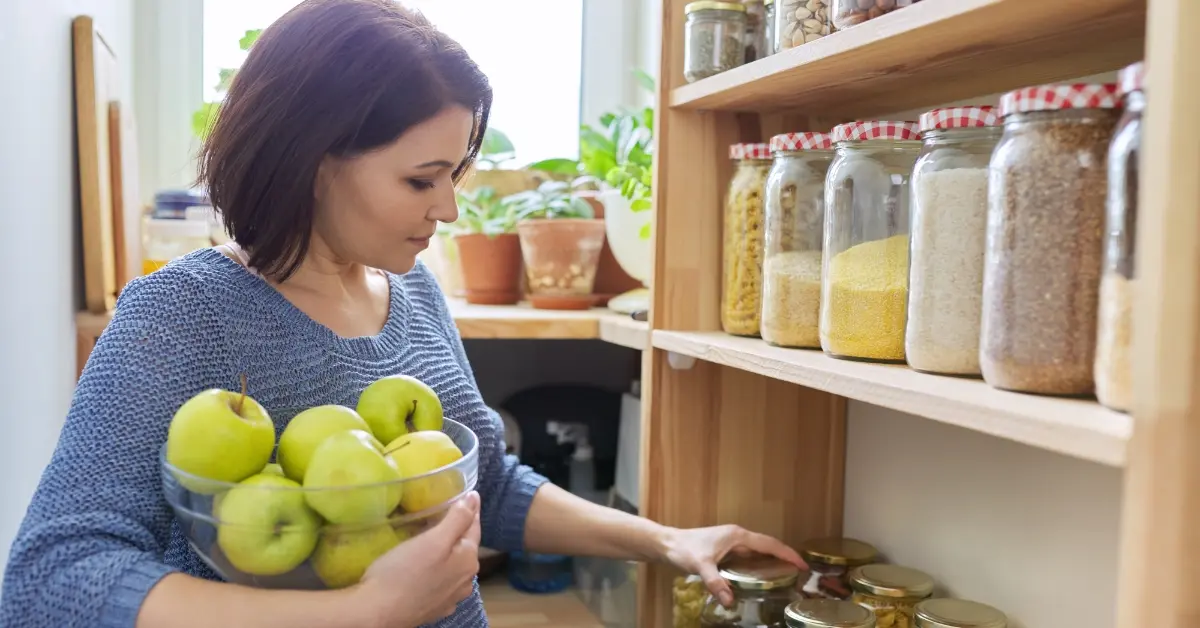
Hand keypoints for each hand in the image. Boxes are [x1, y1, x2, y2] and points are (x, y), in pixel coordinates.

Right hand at [354, 491, 481, 627]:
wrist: (378, 613)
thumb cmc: (404, 572)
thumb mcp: (433, 539)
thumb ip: (457, 518)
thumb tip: (474, 498)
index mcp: (468, 561)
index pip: (474, 527)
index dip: (470, 509)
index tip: (468, 495)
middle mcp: (465, 581)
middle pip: (464, 547)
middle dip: (458, 530)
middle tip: (447, 513)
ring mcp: (450, 598)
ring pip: (453, 566)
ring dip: (448, 551)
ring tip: (435, 538)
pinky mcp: (434, 608)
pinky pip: (441, 581)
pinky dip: (437, 569)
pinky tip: (428, 567)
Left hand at [660, 524, 805, 607]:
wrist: (666, 544)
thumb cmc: (683, 550)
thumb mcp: (700, 566)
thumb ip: (716, 583)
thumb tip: (730, 602)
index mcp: (737, 536)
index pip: (769, 544)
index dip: (787, 554)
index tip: (803, 564)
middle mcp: (737, 536)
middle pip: (767, 547)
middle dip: (784, 558)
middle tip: (798, 574)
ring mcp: (731, 542)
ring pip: (757, 552)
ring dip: (771, 561)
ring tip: (785, 576)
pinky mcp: (724, 549)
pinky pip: (748, 557)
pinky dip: (758, 565)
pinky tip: (759, 578)